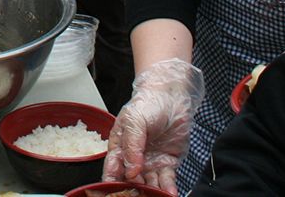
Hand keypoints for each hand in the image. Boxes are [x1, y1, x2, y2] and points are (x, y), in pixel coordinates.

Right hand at [103, 59, 204, 194]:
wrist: (172, 98)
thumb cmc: (147, 104)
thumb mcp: (134, 121)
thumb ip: (131, 146)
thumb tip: (131, 170)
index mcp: (119, 147)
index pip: (113, 169)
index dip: (113, 182)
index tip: (116, 191)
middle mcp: (134, 158)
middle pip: (130, 181)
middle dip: (133, 191)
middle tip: (138, 196)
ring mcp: (151, 162)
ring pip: (149, 184)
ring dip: (151, 193)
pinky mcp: (167, 163)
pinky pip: (166, 180)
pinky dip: (167, 189)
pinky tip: (169, 193)